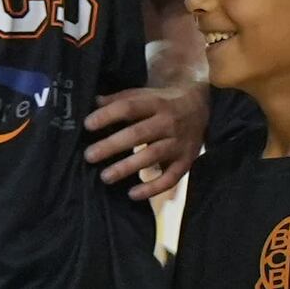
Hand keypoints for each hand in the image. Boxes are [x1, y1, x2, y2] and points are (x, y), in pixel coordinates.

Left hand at [86, 77, 206, 198]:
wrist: (202, 107)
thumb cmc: (163, 102)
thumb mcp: (144, 94)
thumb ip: (120, 99)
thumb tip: (93, 102)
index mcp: (156, 103)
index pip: (129, 107)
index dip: (108, 115)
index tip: (87, 125)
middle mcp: (169, 122)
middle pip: (138, 133)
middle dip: (112, 145)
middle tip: (89, 155)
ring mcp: (179, 143)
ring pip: (152, 156)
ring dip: (127, 167)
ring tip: (105, 177)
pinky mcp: (186, 161)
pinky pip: (170, 178)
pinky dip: (152, 188)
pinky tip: (132, 194)